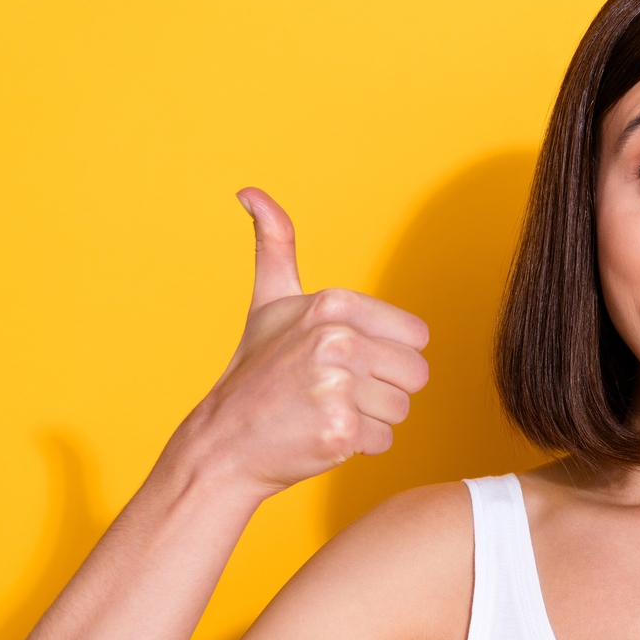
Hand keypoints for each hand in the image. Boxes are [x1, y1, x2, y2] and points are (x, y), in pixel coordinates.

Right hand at [177, 189, 429, 494]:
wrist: (224, 443)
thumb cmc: (256, 374)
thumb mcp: (269, 303)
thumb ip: (275, 245)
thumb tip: (250, 192)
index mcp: (332, 303)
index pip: (416, 337)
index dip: (386, 355)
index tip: (343, 361)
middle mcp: (336, 339)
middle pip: (416, 374)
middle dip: (382, 389)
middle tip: (333, 392)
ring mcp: (336, 386)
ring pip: (401, 409)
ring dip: (370, 419)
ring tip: (323, 412)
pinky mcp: (339, 430)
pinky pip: (384, 441)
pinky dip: (358, 446)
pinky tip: (320, 435)